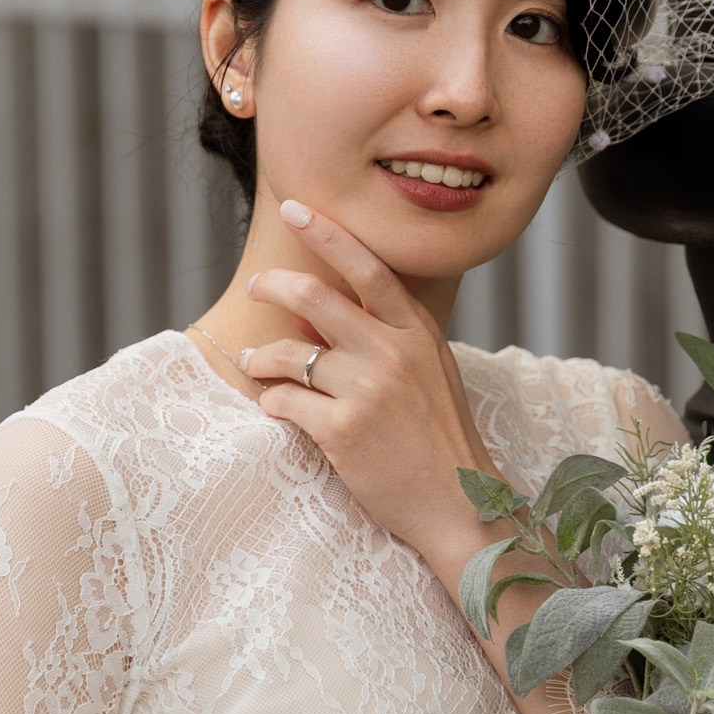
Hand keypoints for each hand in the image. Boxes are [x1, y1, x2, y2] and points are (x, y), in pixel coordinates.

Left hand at [240, 200, 497, 558]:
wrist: (460, 505)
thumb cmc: (438, 440)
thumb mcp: (425, 374)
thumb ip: (378, 337)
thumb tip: (309, 309)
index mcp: (418, 333)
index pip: (368, 268)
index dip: (328, 233)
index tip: (297, 209)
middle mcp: (394, 353)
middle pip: (317, 296)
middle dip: (274, 284)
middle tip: (254, 286)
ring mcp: (369, 390)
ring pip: (291, 352)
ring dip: (261, 355)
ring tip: (253, 362)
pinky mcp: (344, 429)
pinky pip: (285, 400)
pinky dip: (271, 400)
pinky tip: (274, 406)